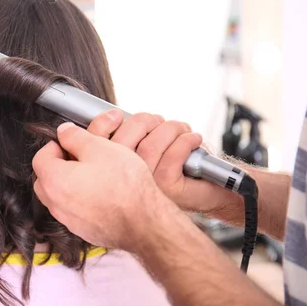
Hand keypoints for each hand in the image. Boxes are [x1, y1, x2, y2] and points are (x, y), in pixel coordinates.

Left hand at [32, 122, 164, 249]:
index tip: (71, 142)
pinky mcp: (83, 231)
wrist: (144, 222)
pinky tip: (101, 193)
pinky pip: (73, 210)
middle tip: (78, 157)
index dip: (55, 145)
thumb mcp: (99, 147)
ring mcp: (68, 220)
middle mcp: (55, 204)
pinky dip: (80, 200)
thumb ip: (75, 136)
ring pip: (58, 196)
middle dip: (57, 165)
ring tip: (92, 174)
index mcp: (54, 180)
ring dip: (68, 183)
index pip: (40, 157)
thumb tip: (63, 132)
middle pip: (45, 179)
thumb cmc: (124, 184)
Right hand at [88, 110, 243, 217]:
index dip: (104, 123)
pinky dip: (186, 141)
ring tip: (183, 130)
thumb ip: (131, 136)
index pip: (97, 143)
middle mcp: (127, 178)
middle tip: (161, 121)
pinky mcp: (167, 186)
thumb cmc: (179, 166)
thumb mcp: (150, 147)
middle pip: (125, 137)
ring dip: (172, 129)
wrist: (209, 190)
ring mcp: (146, 183)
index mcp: (116, 167)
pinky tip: (194, 140)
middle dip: (146, 120)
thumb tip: (118, 116)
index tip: (117, 115)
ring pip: (152, 144)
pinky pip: (173, 155)